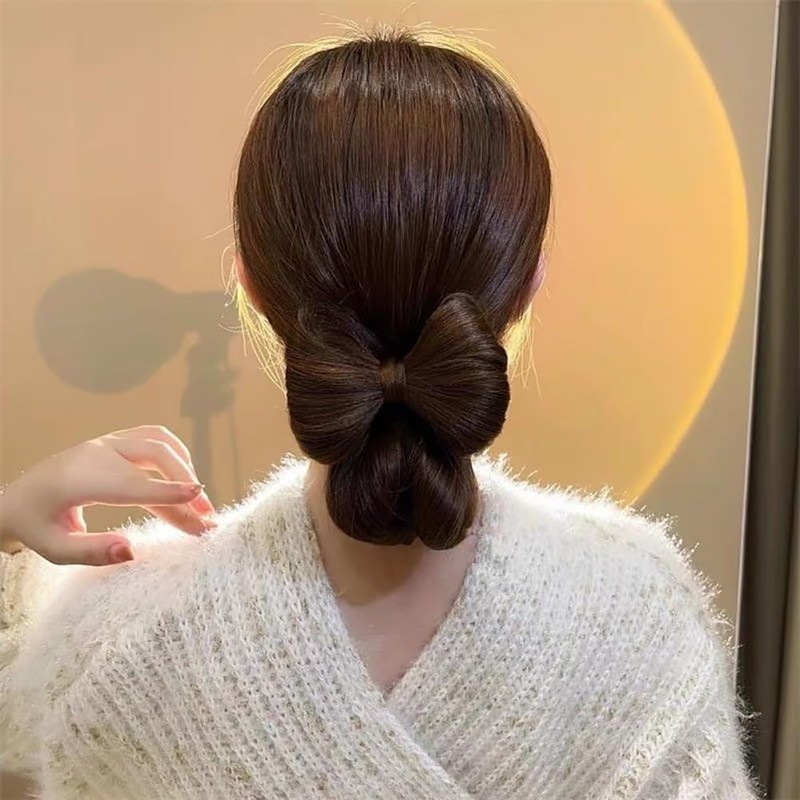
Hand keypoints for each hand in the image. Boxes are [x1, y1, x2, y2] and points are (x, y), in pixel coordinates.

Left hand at [0, 426, 215, 566]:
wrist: (19, 497)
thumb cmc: (38, 526)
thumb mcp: (55, 550)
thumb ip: (92, 553)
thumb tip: (132, 551)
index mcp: (78, 479)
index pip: (132, 483)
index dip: (167, 490)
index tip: (197, 497)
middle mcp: (96, 453)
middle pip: (154, 457)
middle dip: (185, 484)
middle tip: (205, 516)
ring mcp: (106, 442)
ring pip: (158, 442)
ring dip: (184, 466)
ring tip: (198, 498)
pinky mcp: (114, 441)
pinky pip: (153, 436)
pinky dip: (175, 452)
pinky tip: (184, 475)